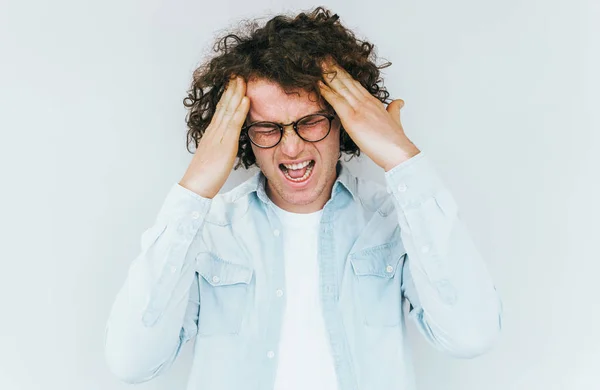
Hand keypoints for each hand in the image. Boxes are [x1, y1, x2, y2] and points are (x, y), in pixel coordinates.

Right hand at [179, 76, 249, 197]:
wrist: (195, 186)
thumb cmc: (204, 176)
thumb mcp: (214, 157)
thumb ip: (220, 147)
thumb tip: (227, 143)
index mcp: (211, 134)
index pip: (221, 110)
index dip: (227, 96)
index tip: (233, 83)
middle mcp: (214, 131)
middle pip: (223, 105)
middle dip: (231, 88)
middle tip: (238, 73)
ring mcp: (218, 136)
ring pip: (228, 110)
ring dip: (236, 93)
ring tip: (243, 79)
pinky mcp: (224, 144)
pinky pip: (233, 123)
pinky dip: (239, 110)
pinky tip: (245, 99)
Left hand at [318, 59, 419, 170]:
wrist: (398, 152)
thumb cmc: (395, 141)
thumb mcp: (394, 120)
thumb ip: (394, 109)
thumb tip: (398, 102)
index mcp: (373, 102)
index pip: (355, 84)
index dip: (344, 74)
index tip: (335, 65)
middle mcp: (366, 102)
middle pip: (347, 81)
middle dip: (334, 68)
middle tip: (323, 57)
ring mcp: (359, 109)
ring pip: (341, 87)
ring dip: (328, 75)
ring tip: (317, 64)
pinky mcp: (353, 119)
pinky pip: (337, 101)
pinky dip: (327, 91)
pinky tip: (318, 84)